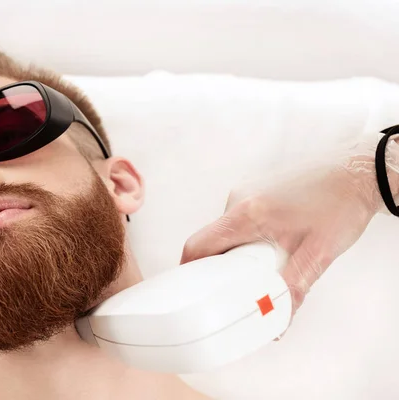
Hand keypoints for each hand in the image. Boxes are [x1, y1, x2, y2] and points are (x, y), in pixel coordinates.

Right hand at [180, 134, 398, 314]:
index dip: (190, 271)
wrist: (357, 171)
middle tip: (243, 285)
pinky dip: (248, 238)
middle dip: (222, 268)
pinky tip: (274, 244)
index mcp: (247, 213)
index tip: (192, 290)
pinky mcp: (255, 191)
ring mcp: (246, 192)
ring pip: (226, 231)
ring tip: (269, 261)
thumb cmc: (341, 201)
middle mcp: (239, 199)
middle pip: (211, 241)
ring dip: (238, 252)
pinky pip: (239, 220)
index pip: (198, 245)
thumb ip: (295, 286)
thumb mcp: (320, 252)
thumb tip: (279, 314)